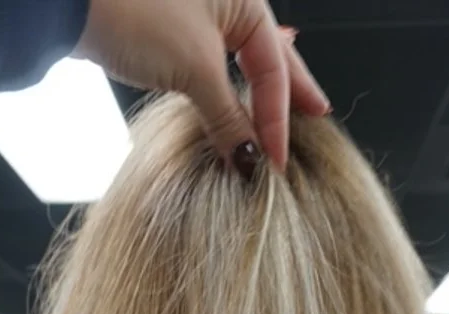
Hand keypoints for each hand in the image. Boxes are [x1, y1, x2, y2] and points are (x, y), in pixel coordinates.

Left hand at [75, 0, 329, 169]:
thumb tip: (249, 160)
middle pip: (267, 57)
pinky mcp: (164, 32)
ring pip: (236, 64)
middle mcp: (225, 1)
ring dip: (251, 98)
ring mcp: (195, 13)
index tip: (276, 162)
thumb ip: (228, 118)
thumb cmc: (133, 11)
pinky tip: (227, 105)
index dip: (278, 120)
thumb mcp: (194, 69)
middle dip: (286, 93)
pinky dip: (220, 95)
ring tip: (272, 120)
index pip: (275, 68)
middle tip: (315, 117)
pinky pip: (207, 68)